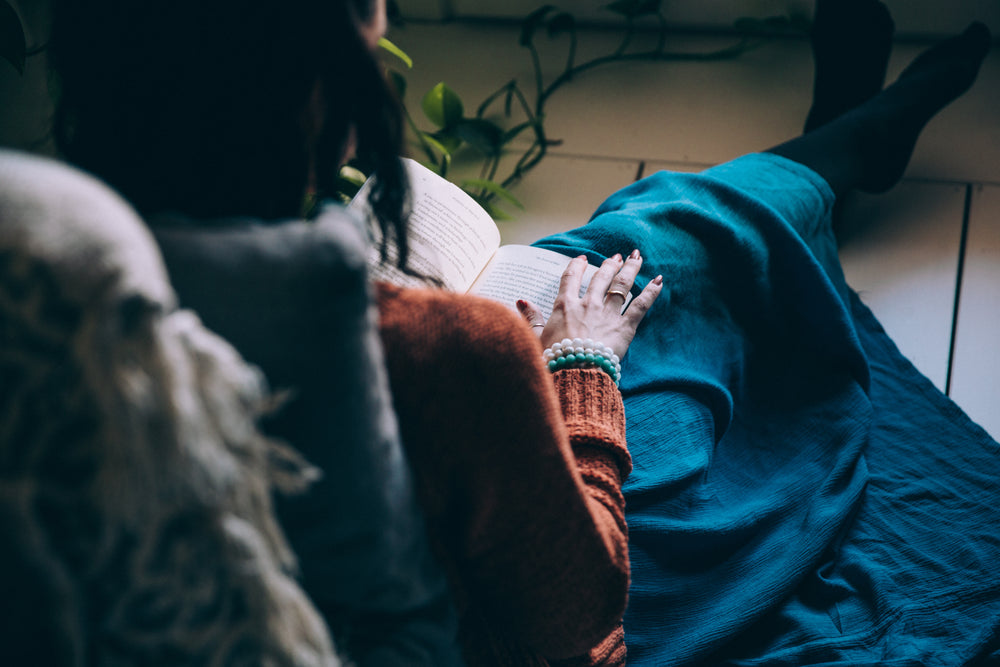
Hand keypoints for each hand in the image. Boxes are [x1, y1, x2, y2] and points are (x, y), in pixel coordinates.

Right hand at [516, 250, 662, 358]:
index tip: (582, 260)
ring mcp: (607, 314)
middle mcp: (587, 304)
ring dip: (630, 270)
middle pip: (600, 278)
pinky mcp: (625, 327)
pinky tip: (659, 280)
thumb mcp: (535, 338)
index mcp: (564, 306)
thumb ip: (530, 318)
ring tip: (636, 258)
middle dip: (609, 265)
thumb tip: (521, 302)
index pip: (570, 278)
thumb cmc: (552, 360)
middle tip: (617, 257)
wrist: (574, 374)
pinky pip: (640, 305)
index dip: (576, 267)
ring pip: (621, 285)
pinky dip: (651, 292)